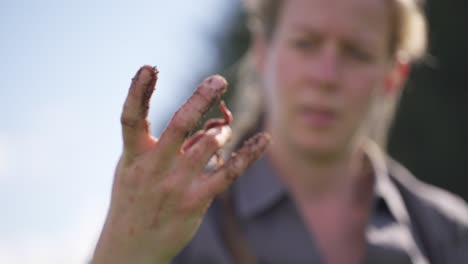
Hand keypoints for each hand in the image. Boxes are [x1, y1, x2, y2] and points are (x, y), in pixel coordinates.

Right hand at [91, 66, 269, 263]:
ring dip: (221, 133)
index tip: (149, 66)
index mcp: (133, 156)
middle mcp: (154, 168)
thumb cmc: (134, 200)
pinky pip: (228, 173)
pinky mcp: (195, 201)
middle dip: (199, 99)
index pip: (131, 118)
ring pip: (208, 146)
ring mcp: (175, 185)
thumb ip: (165, 145)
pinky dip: (249, 154)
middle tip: (219, 80)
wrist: (130, 249)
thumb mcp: (135, 170)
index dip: (137, 91)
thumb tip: (209, 125)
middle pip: (178, 126)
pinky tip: (264, 140)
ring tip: (221, 131)